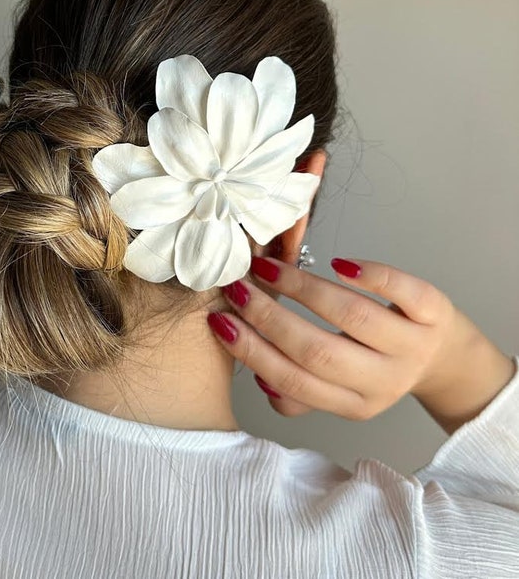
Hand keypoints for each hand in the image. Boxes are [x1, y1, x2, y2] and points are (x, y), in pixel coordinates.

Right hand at [211, 257, 487, 421]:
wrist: (444, 358)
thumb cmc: (377, 366)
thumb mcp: (341, 391)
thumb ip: (299, 394)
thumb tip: (258, 378)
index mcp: (356, 404)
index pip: (296, 382)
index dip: (254, 352)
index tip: (222, 322)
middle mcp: (385, 379)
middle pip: (319, 351)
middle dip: (269, 318)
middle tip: (238, 289)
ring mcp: (413, 345)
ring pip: (353, 318)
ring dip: (303, 290)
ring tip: (269, 269)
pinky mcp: (434, 311)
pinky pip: (404, 292)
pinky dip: (371, 276)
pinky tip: (337, 263)